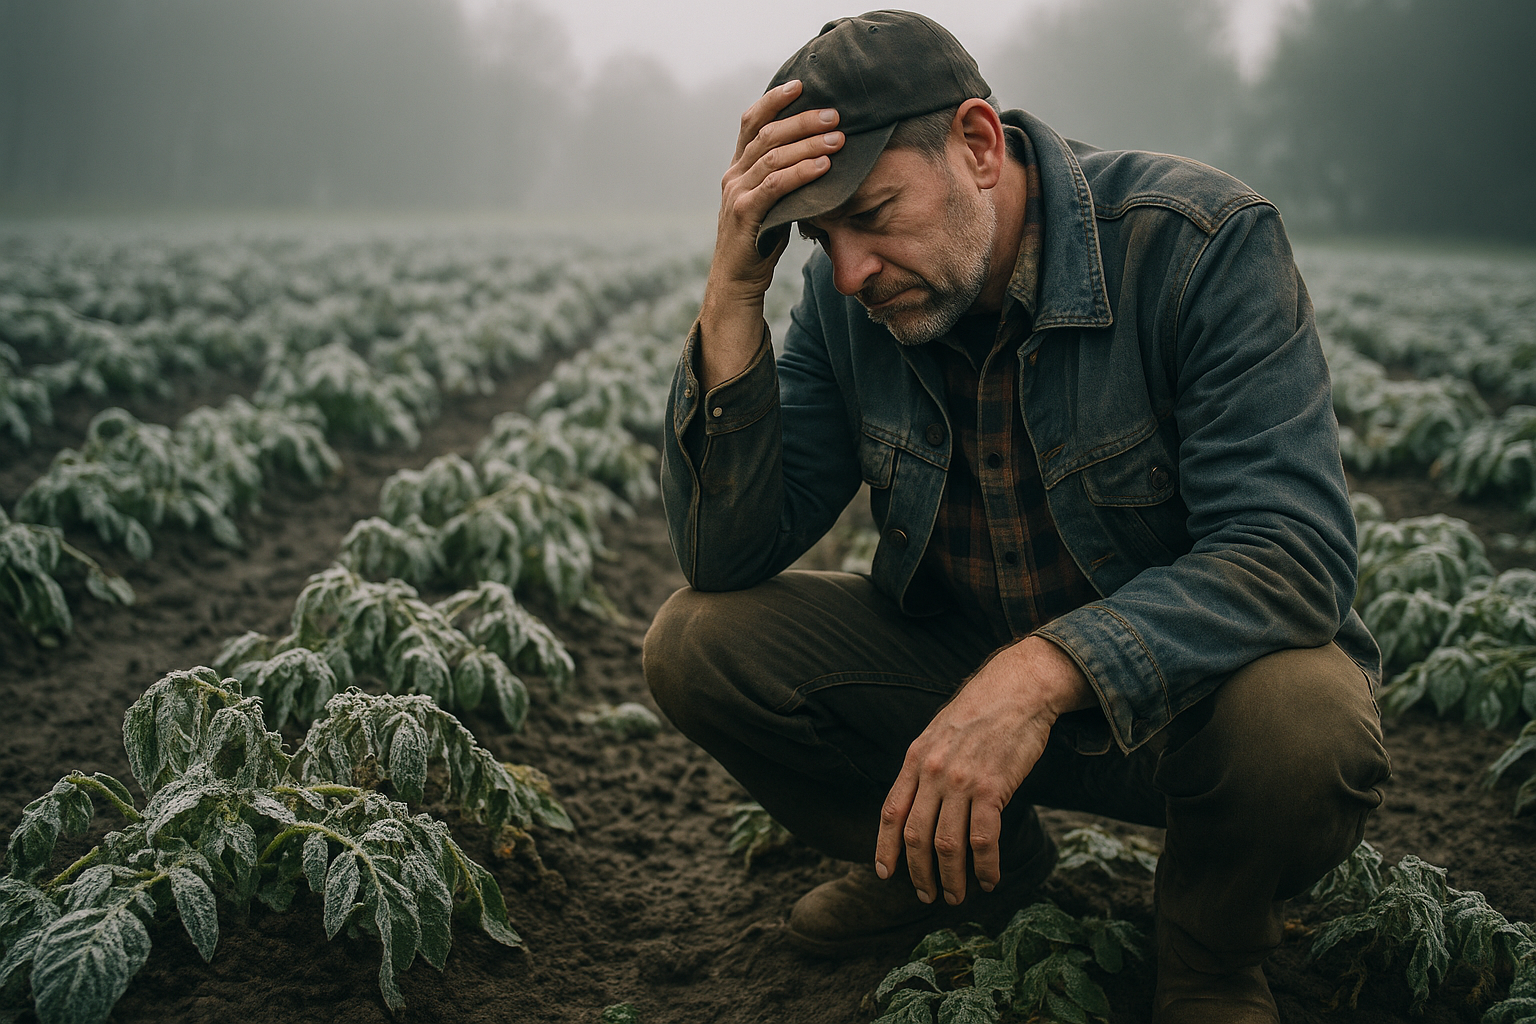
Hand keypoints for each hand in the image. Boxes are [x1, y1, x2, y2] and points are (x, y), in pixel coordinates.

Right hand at [696, 80, 844, 389]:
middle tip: (836, 115)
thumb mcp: (774, 205)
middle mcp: (732, 176)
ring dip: (808, 144)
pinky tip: (824, 167)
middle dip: (803, 120)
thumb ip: (786, 179)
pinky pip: (773, 186)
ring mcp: (735, 194)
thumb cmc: (761, 244)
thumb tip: (822, 156)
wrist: (736, 285)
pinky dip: (800, 173)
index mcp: (738, 168)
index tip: (803, 85)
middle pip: (767, 134)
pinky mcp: (743, 215)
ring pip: (772, 156)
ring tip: (839, 139)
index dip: (775, 100)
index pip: (752, 122)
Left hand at [874, 636, 1093, 905]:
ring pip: (947, 844)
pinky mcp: (992, 787)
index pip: (890, 812)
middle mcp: (932, 773)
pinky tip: (989, 880)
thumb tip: (919, 803)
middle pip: (916, 836)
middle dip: (919, 873)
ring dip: (952, 878)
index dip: (885, 847)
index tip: (885, 873)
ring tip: (957, 896)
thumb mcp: (937, 733)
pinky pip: (984, 839)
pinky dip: (985, 866)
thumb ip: (925, 766)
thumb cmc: (980, 711)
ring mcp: (960, 781)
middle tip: (928, 895)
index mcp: (915, 759)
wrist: (1017, 688)